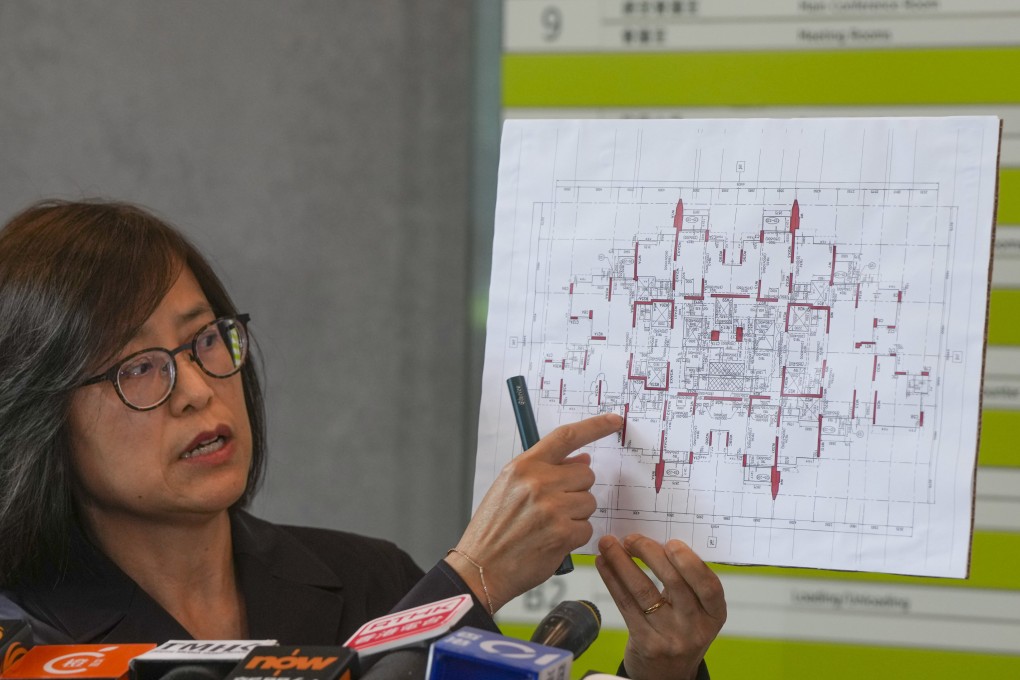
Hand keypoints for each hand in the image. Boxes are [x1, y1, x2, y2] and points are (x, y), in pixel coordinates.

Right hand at [446, 413, 622, 611]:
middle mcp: (539, 482)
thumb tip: (582, 460)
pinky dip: (574, 536)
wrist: (481, 568)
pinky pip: (587, 528)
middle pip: (586, 474)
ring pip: (589, 502)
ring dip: (576, 515)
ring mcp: (552, 507)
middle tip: (555, 506)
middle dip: (577, 490)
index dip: (595, 426)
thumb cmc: (493, 530)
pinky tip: (552, 541)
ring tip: (548, 526)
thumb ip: (544, 470)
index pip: (566, 436)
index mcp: (524, 466)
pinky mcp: (563, 533)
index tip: (614, 421)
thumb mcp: (509, 488)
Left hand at [595, 534, 725, 679]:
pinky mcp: (646, 643)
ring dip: (622, 563)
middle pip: (674, 584)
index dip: (690, 562)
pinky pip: (626, 605)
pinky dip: (612, 580)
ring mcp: (671, 637)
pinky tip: (603, 564)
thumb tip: (653, 539)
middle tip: (631, 538)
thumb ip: (684, 581)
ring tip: (608, 544)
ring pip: (644, 592)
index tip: (671, 543)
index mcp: (714, 613)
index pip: (709, 586)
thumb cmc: (680, 628)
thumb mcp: (695, 609)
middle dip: (650, 554)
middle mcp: (695, 627)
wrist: (668, 674)